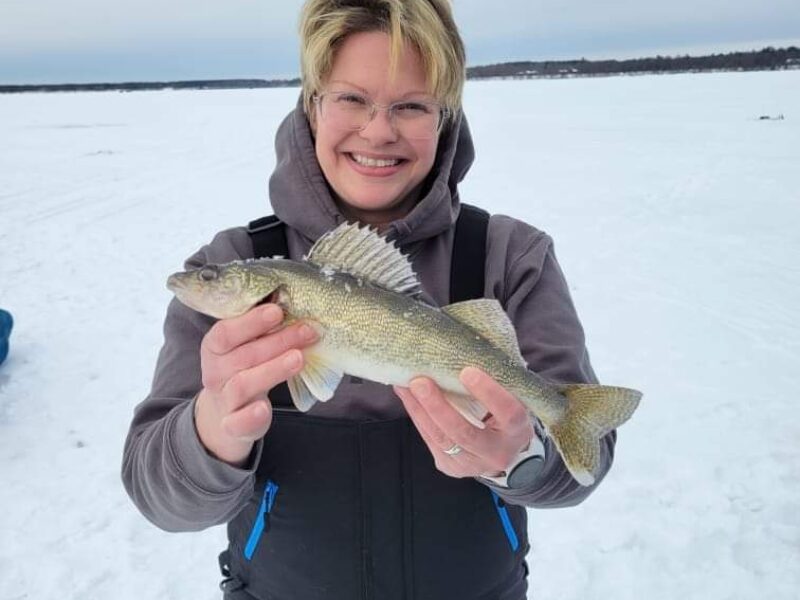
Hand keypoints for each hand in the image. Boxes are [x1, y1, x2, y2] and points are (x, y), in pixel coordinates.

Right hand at [194, 303, 317, 466]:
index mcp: (215, 348)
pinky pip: (237, 422)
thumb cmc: (244, 370)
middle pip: (243, 355)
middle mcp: (216, 373)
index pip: (225, 331)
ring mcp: (224, 400)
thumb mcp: (247, 348)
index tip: (277, 310)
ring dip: (272, 370)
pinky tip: (263, 408)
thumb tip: (298, 304)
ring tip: (298, 358)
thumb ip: (264, 331)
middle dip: (277, 341)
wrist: (226, 414)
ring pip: (242, 384)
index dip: (251, 321)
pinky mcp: (233, 425)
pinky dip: (250, 416)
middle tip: (307, 330)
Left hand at [393, 367, 534, 478]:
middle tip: (420, 381)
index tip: (467, 371)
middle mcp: (497, 453)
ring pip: (441, 439)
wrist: (504, 452)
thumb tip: (466, 348)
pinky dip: (417, 416)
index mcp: (518, 430)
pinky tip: (406, 395)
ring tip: (405, 385)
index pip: (508, 412)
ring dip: (420, 410)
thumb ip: (497, 380)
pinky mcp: (450, 467)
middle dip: (438, 406)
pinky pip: (430, 440)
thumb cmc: (505, 413)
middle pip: (464, 432)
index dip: (489, 392)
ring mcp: (471, 464)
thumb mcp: (513, 398)